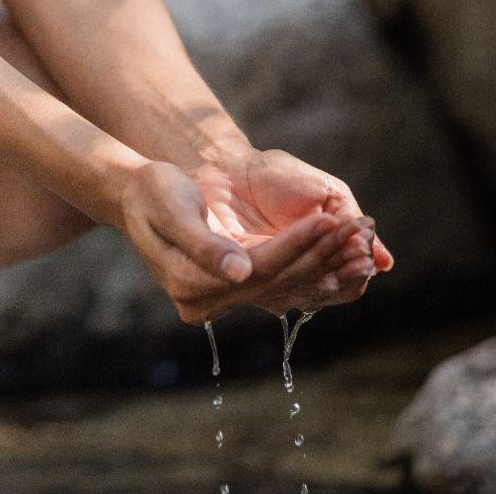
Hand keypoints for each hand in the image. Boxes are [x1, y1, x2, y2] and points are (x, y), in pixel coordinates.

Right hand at [112, 159, 376, 325]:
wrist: (136, 195)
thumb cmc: (153, 192)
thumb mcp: (173, 209)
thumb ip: (204, 243)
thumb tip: (241, 272)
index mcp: (188, 284)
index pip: (258, 268)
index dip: (296, 245)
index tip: (329, 219)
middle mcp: (203, 302)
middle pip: (276, 281)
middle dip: (319, 254)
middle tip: (359, 228)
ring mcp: (216, 300)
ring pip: (283, 285)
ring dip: (324, 263)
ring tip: (359, 239)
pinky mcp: (230, 291)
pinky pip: (278, 283)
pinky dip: (311, 266)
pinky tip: (339, 251)